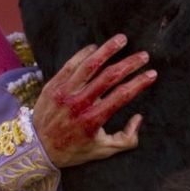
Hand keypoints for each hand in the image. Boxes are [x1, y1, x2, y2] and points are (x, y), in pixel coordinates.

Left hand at [32, 35, 156, 167]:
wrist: (37, 148)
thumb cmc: (72, 150)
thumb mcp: (102, 151)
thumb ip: (126, 139)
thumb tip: (139, 118)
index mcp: (94, 119)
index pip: (122, 95)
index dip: (139, 82)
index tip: (152, 74)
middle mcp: (80, 103)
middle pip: (109, 76)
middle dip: (129, 63)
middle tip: (143, 55)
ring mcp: (65, 92)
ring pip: (89, 65)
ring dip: (107, 50)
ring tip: (122, 39)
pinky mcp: (53, 86)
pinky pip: (70, 65)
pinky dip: (84, 54)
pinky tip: (95, 47)